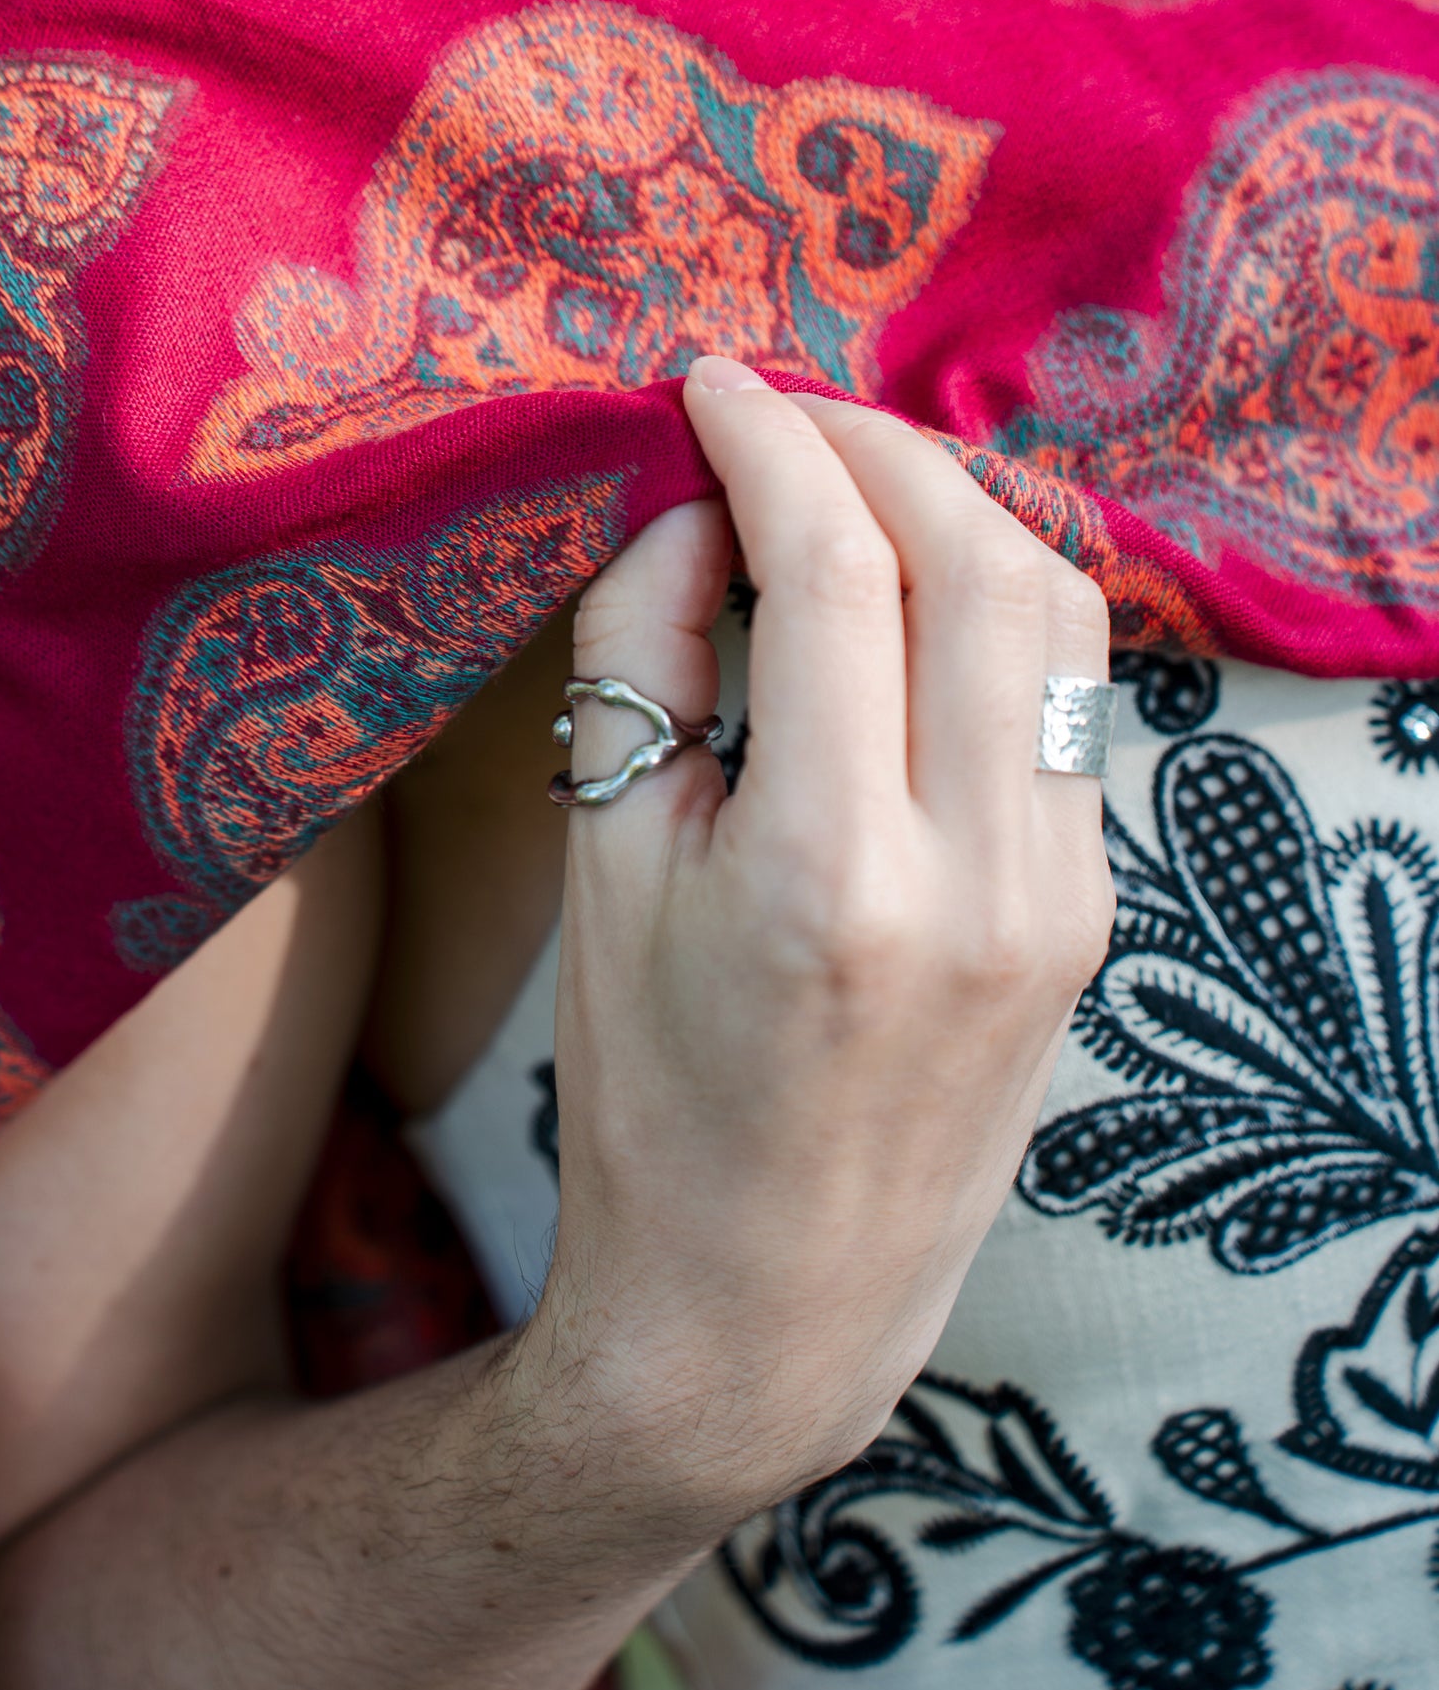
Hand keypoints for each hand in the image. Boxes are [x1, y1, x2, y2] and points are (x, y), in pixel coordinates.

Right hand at [518, 360, 1114, 1533]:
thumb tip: (699, 503)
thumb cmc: (645, 1098)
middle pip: (978, 556)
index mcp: (829, 876)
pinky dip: (986, 606)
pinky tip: (900, 596)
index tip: (704, 382)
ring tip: (844, 480)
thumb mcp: (600, 867)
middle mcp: (980, 878)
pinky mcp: (1089, 909)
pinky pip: (1059, 699)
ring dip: (954, 507)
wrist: (767, 1307)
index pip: (829, 569)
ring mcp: (1061, 896)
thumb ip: (644, 655)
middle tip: (775, 412)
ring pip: (1055, 613)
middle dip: (873, 443)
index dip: (764, 439)